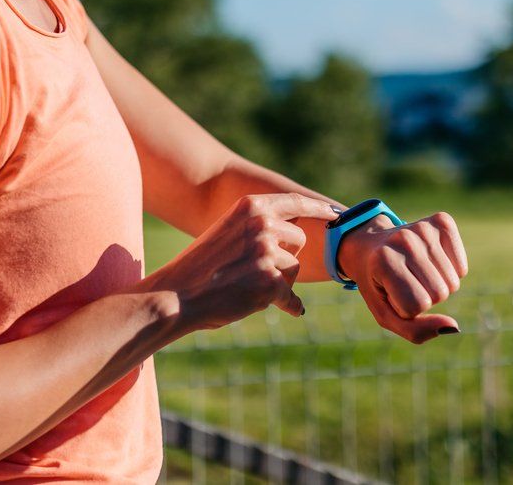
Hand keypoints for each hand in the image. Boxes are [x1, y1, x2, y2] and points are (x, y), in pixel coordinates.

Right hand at [137, 193, 340, 332]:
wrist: (176, 295)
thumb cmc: (201, 267)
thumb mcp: (228, 232)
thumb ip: (258, 228)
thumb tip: (297, 237)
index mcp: (251, 207)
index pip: (295, 202)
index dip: (318, 208)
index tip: (335, 214)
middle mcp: (262, 224)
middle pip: (298, 240)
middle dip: (284, 257)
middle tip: (253, 271)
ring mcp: (267, 252)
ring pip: (293, 269)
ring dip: (279, 281)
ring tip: (248, 287)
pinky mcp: (270, 283)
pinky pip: (291, 296)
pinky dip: (289, 305)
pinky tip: (290, 310)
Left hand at [338, 211, 467, 343]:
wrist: (370, 247)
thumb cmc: (379, 285)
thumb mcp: (386, 314)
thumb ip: (415, 331)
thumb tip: (454, 327)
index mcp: (384, 261)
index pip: (418, 305)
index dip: (406, 308)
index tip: (391, 292)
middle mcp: (405, 239)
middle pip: (440, 293)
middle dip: (424, 297)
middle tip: (405, 281)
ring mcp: (424, 228)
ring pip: (453, 283)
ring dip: (437, 285)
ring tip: (415, 271)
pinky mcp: (443, 221)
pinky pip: (462, 267)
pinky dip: (451, 271)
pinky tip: (431, 261)